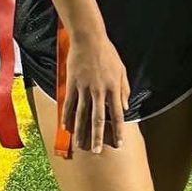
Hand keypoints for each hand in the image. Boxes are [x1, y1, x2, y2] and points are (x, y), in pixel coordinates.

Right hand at [62, 34, 129, 153]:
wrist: (89, 39)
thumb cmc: (107, 53)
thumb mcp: (122, 70)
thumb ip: (124, 89)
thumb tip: (126, 107)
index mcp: (113, 88)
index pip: (118, 114)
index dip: (119, 130)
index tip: (119, 143)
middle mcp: (99, 91)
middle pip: (98, 118)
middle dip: (98, 137)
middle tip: (97, 151)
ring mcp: (84, 88)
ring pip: (82, 114)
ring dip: (81, 131)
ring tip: (80, 145)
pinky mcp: (72, 84)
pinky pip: (69, 103)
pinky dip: (67, 116)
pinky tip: (66, 127)